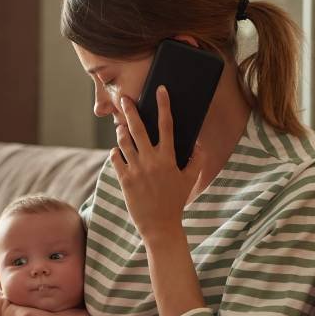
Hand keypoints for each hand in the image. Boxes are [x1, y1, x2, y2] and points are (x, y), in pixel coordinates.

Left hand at [111, 88, 209, 239]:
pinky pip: (115, 158)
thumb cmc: (176, 201)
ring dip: (121, 130)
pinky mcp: (124, 179)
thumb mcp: (190, 179)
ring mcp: (135, 170)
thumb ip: (197, 160)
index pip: (166, 125)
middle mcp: (150, 161)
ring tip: (121, 125)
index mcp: (168, 158)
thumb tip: (199, 143)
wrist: (159, 225)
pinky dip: (116, 151)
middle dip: (130, 110)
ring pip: (124, 141)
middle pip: (138, 128)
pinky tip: (118, 150)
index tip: (160, 90)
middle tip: (124, 98)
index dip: (164, 105)